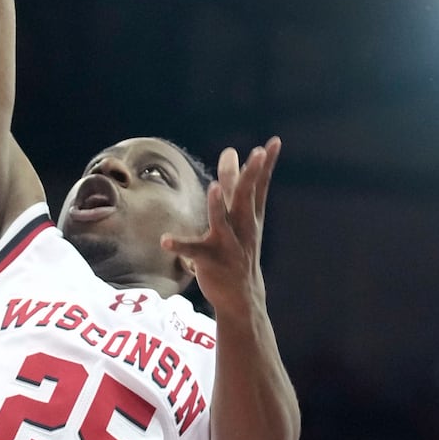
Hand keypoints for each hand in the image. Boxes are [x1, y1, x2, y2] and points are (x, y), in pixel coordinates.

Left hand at [161, 139, 280, 313]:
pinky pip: (193, 251)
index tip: (273, 142)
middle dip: (250, 177)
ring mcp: (227, 245)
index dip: (266, 165)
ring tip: (212, 187)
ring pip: (222, 223)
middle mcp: (242, 228)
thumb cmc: (239, 250)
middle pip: (245, 199)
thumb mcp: (239, 217)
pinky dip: (180, 245)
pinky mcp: (209, 261)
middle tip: (254, 154)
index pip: (260, 187)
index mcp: (250, 217)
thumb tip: (231, 151)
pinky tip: (165, 240)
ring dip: (217, 206)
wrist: (241, 296)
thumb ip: (232, 184)